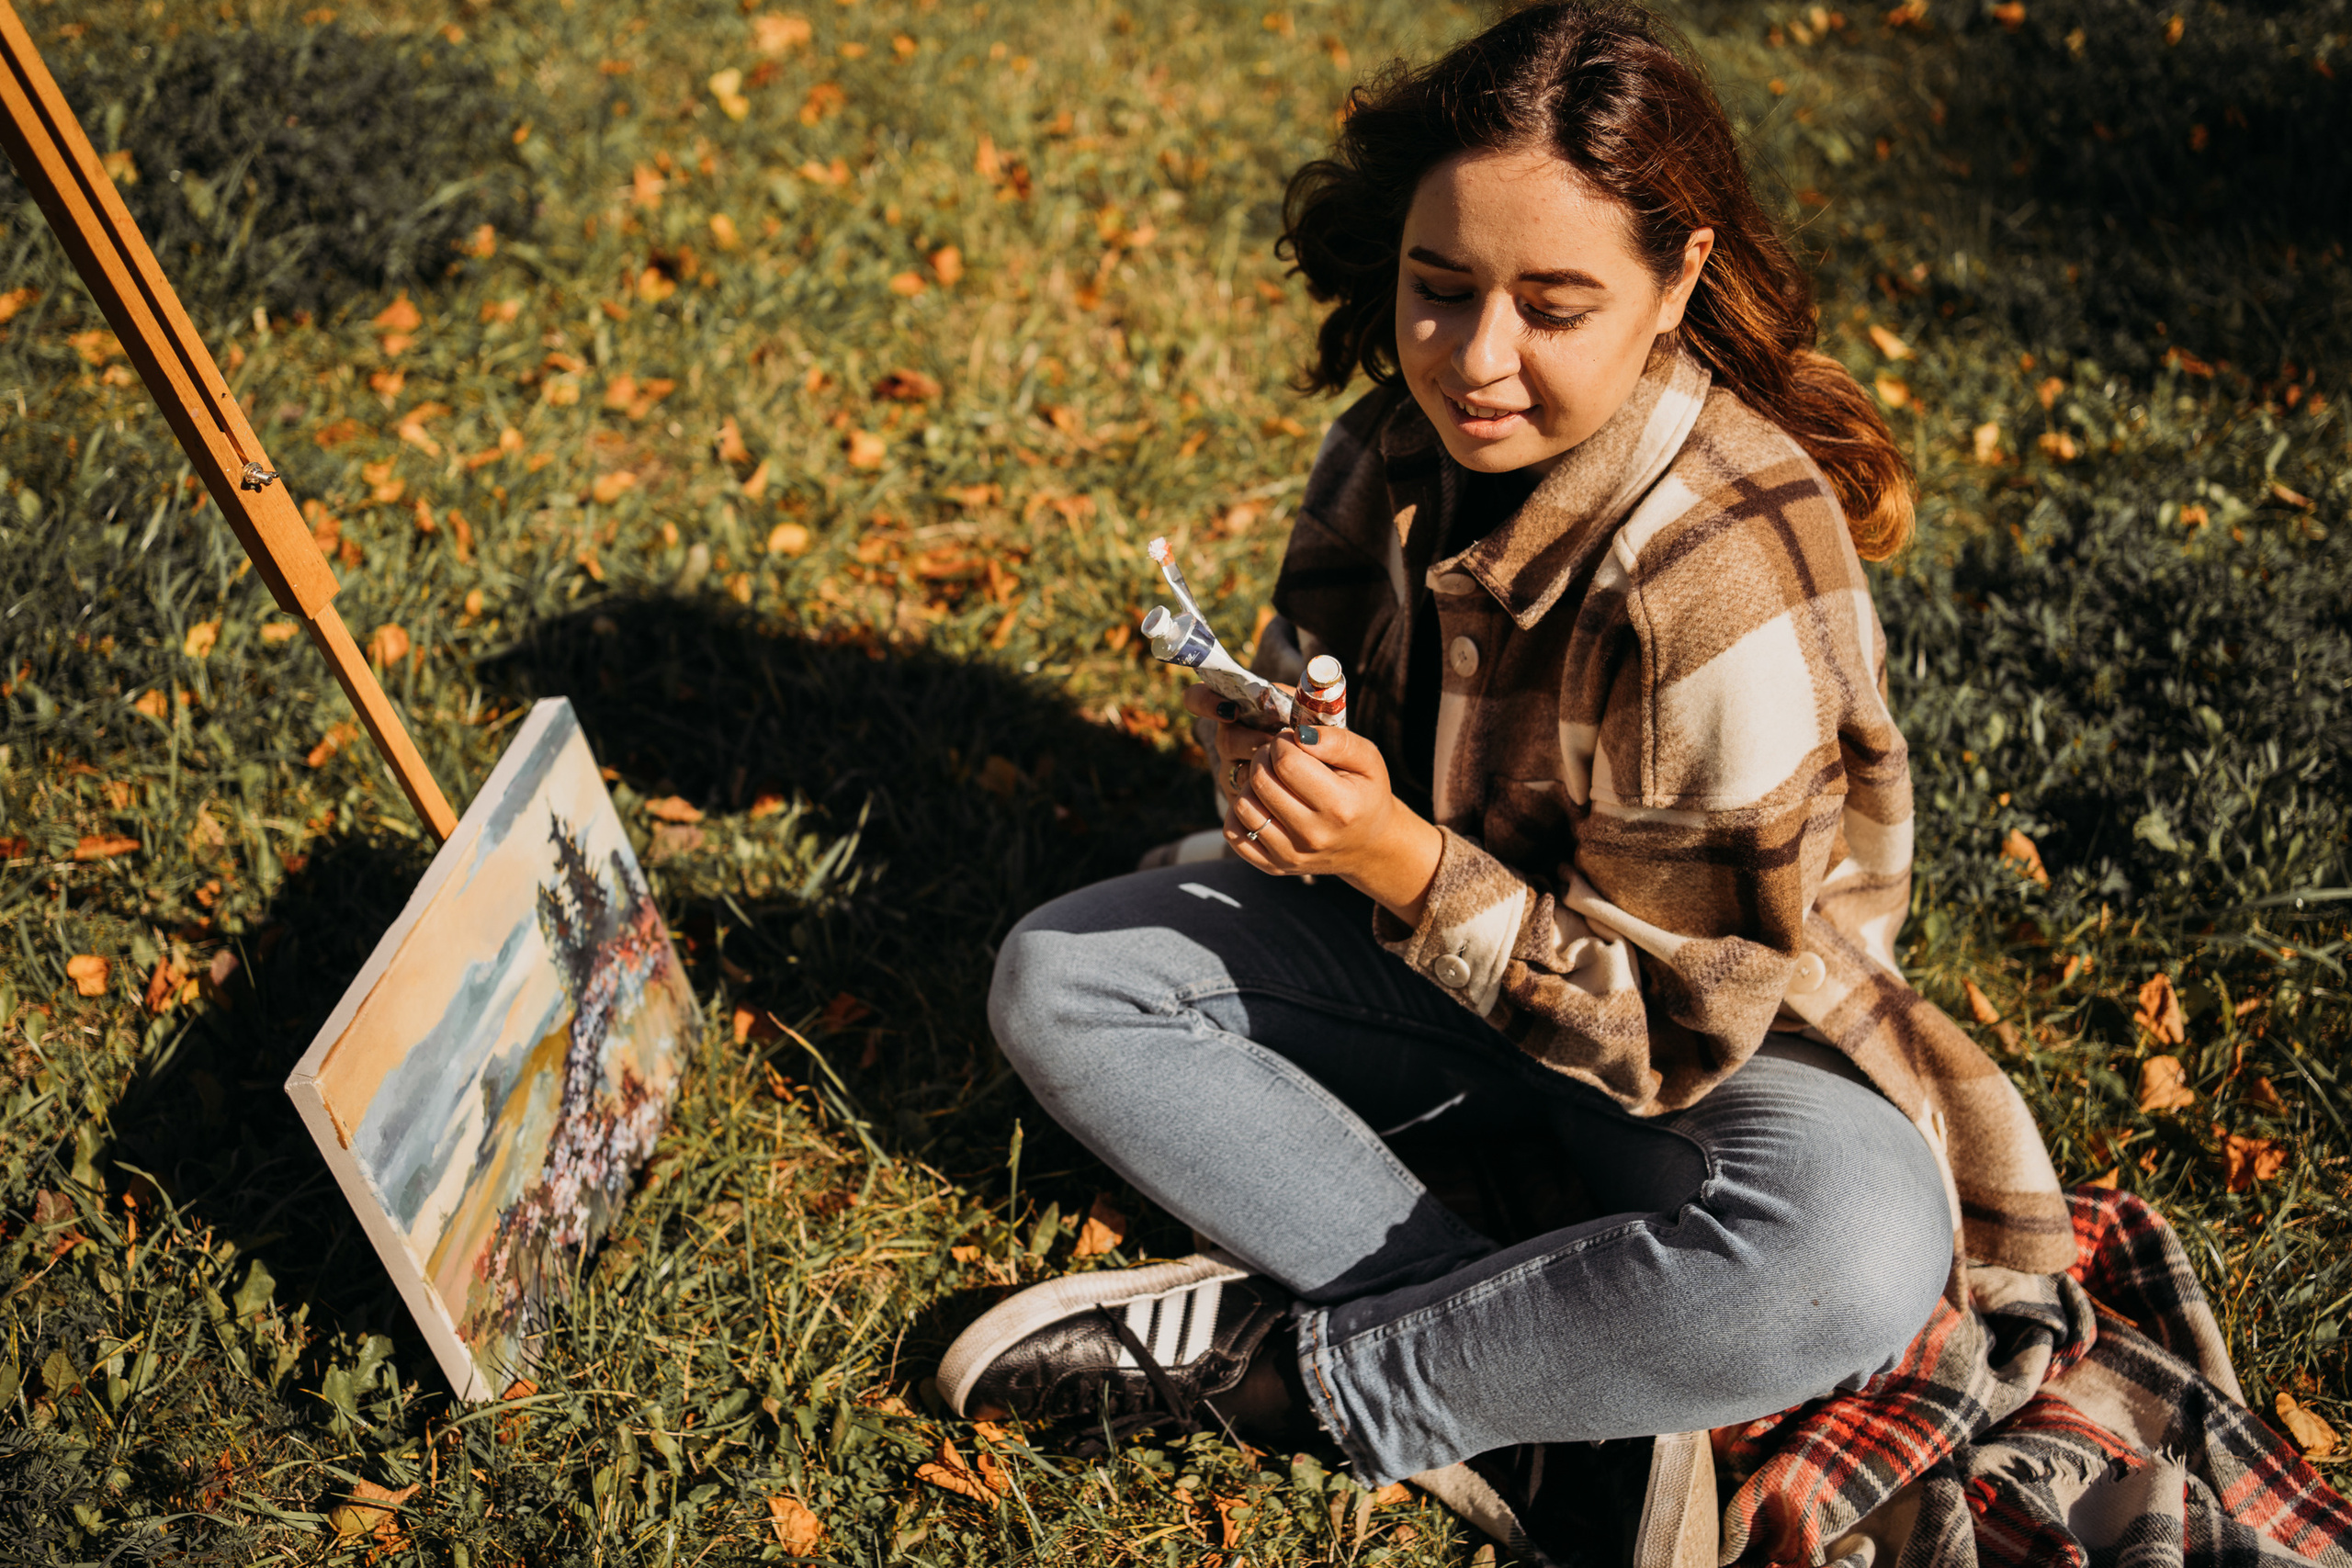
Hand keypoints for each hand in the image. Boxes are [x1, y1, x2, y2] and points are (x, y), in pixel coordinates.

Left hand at [1180, 684, 1442, 923]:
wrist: (1369, 845)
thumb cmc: (1365, 790)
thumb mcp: (1364, 757)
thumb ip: (1331, 737)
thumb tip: (1295, 728)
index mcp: (1339, 807)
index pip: (1284, 760)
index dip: (1278, 741)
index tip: (1286, 739)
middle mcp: (1312, 837)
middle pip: (1259, 780)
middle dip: (1259, 755)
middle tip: (1273, 753)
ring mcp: (1288, 857)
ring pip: (1240, 805)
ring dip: (1246, 782)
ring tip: (1266, 776)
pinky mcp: (1271, 867)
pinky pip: (1234, 833)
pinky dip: (1238, 811)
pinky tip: (1259, 802)